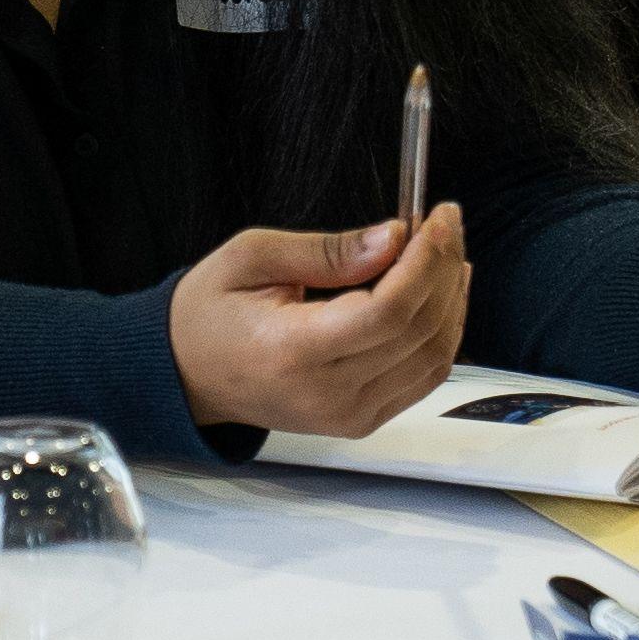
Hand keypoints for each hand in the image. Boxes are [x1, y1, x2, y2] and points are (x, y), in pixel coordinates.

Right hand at [170, 205, 468, 437]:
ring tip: (448, 254)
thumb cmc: (209, 314)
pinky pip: (421, 379)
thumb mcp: (253, 256)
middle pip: (418, 331)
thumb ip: (329, 251)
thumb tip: (394, 238)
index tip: (437, 218)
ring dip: (452, 301)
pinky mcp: (359, 421)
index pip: (388, 312)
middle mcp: (325, 394)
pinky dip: (442, 335)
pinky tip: (442, 296)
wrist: (186, 373)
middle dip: (444, 269)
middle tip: (446, 224)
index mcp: (293, 351)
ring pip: (432, 358)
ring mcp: (346, 415)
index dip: (426, 262)